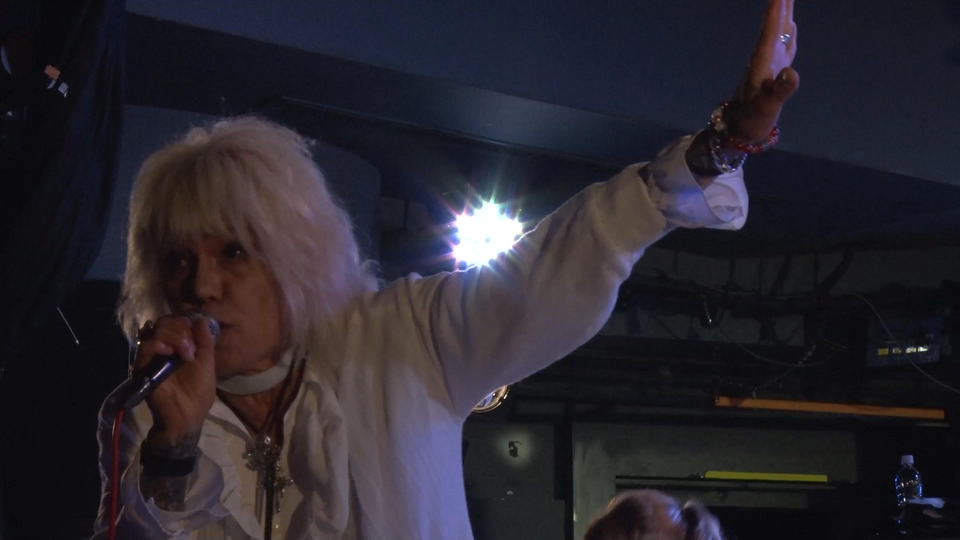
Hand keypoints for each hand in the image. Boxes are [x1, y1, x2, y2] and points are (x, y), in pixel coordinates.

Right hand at [132, 314, 216, 447]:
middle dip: (181, 330)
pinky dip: (158, 344)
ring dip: (174, 337)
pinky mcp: (142, 369)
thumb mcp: (207, 363)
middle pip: (163, 323)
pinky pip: (144, 348)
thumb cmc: (198, 393)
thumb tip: (200, 319)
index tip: (196, 334)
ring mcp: (151, 358)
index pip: (173, 321)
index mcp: (176, 347)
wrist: (188, 416)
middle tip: (192, 349)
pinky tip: (170, 352)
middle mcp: (161, 350)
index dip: (184, 322)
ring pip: (154, 331)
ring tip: (186, 354)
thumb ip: (205, 342)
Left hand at [728, 0, 799, 142]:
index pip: (770, 30)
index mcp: (762, 63)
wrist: (738, 132)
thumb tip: (791, 73)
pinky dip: (788, 32)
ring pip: (778, 32)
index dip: (776, 10)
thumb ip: (780, 90)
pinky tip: (791, 25)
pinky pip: (783, 45)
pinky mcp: (773, 72)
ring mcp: (769, 64)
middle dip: (780, 4)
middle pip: (774, 25)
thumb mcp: (767, 107)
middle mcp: (765, 58)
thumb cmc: (752, 121)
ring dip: (783, 12)